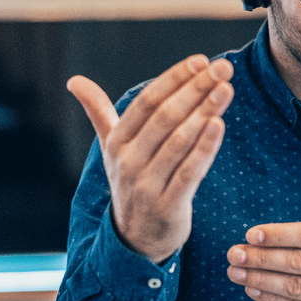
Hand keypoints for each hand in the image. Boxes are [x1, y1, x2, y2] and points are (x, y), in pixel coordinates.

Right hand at [68, 55, 233, 263]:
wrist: (135, 239)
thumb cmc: (130, 182)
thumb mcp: (112, 148)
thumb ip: (98, 112)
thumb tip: (74, 81)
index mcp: (117, 142)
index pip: (147, 102)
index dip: (174, 79)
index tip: (200, 60)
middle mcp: (128, 162)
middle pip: (165, 117)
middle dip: (196, 89)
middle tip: (224, 69)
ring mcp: (146, 186)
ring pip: (179, 142)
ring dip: (205, 112)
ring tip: (226, 89)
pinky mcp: (168, 206)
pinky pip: (189, 173)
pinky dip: (204, 149)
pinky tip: (219, 125)